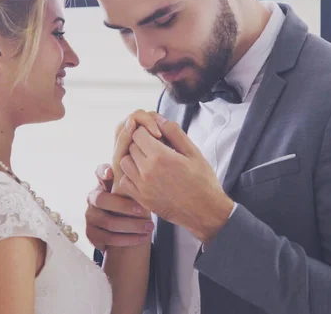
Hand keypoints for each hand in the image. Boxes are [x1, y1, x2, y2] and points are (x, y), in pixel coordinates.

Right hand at [85, 164, 153, 251]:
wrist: (121, 228)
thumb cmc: (128, 204)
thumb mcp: (129, 193)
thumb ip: (133, 182)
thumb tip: (147, 170)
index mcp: (101, 184)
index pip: (99, 173)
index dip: (103, 172)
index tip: (110, 173)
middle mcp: (92, 199)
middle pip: (102, 200)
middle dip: (124, 206)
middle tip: (142, 211)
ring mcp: (90, 217)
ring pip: (108, 222)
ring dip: (132, 226)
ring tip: (149, 227)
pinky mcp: (92, 234)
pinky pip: (109, 239)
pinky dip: (128, 239)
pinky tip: (142, 238)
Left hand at [117, 115, 234, 242]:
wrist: (205, 212)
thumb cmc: (203, 181)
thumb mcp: (194, 152)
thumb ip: (174, 133)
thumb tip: (158, 119)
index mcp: (161, 156)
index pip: (139, 133)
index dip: (147, 131)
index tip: (157, 136)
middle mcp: (147, 171)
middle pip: (131, 146)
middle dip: (141, 143)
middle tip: (155, 148)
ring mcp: (142, 186)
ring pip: (124, 162)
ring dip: (134, 159)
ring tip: (149, 161)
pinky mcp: (141, 199)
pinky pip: (125, 181)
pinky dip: (131, 175)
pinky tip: (145, 176)